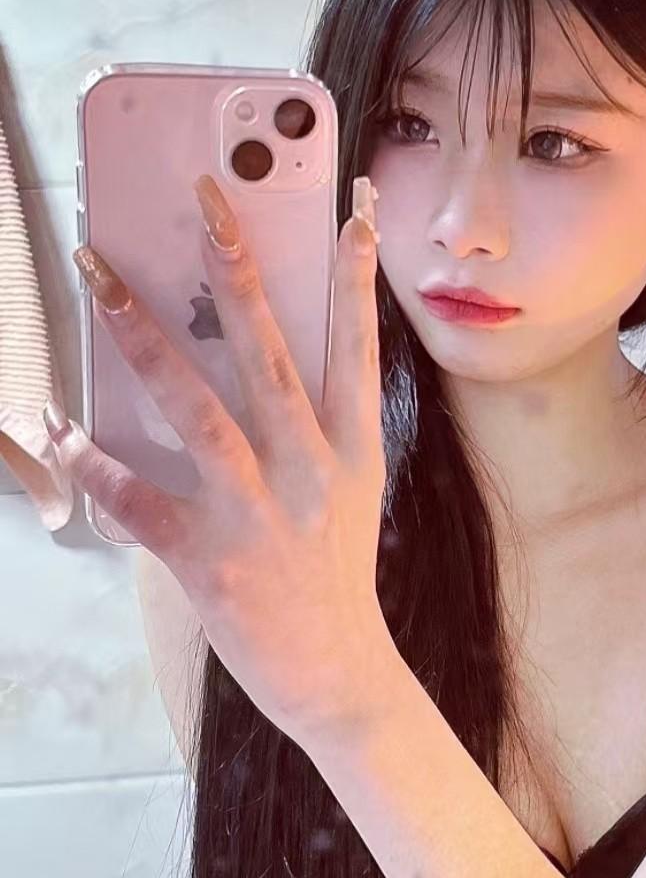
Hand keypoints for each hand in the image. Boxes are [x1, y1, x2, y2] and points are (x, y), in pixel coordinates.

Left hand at [44, 172, 397, 749]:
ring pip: (197, 410)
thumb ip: (312, 431)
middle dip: (235, 273)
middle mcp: (311, 474)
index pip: (357, 350)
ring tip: (104, 280)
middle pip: (269, 356)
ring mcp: (260, 515)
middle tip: (207, 199)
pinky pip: (138, 499)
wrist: (338, 678)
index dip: (355, 280)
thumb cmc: (333, 578)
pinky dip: (93, 462)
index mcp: (352, 454)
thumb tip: (250, 360)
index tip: (350, 213)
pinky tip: (56, 425)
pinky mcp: (209, 561)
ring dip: (145, 340)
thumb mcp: (348, 496)